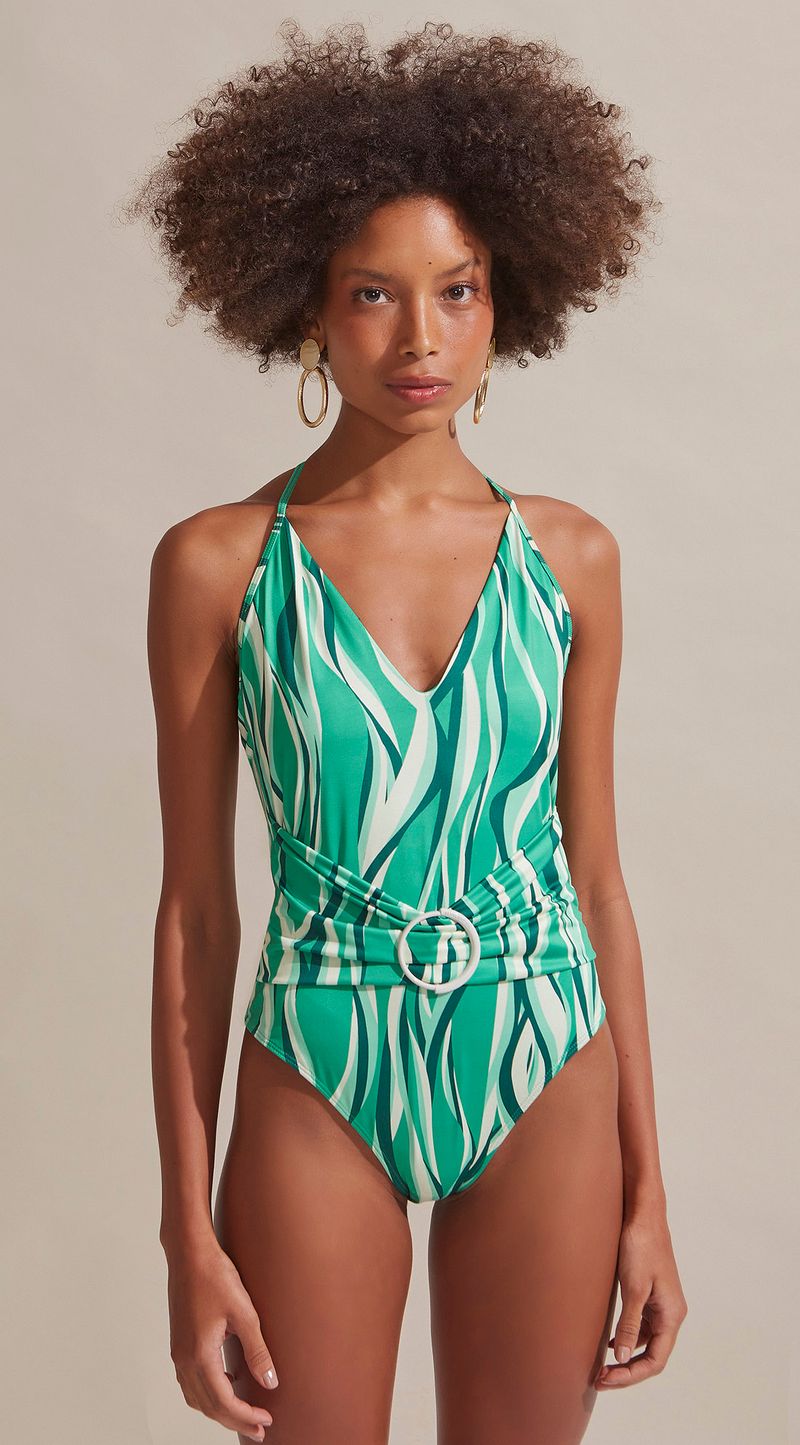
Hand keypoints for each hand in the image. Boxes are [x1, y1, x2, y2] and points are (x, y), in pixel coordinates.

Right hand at [166, 1233, 278, 1439]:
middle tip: (260, 1427)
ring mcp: (179, 1352)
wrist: (189, 1253)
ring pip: (197, 1398)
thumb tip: (271, 1383)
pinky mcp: (179, 1343)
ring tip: (245, 1410)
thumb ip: (257, 1351)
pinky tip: (228, 1382)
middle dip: (234, 1419)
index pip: (223, 1402)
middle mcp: (184, 1360)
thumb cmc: (215, 1276)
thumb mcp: (244, 1313)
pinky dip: (209, 1393)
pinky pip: (191, 1382)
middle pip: (208, 1407)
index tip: (266, 1421)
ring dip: (220, 1409)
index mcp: (200, 1356)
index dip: (245, 1416)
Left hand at [594, 1203, 687, 1388]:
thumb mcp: (633, 1288)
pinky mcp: (650, 1295)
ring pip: (646, 1343)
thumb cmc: (640, 1246)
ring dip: (626, 1357)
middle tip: (599, 1379)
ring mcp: (661, 1305)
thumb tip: (623, 1358)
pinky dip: (626, 1339)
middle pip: (652, 1356)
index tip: (606, 1378)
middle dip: (627, 1371)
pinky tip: (610, 1342)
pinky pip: (641, 1327)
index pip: (655, 1360)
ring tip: (602, 1366)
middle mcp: (670, 1313)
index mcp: (671, 1315)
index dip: (631, 1375)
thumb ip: (629, 1325)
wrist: (642, 1214)